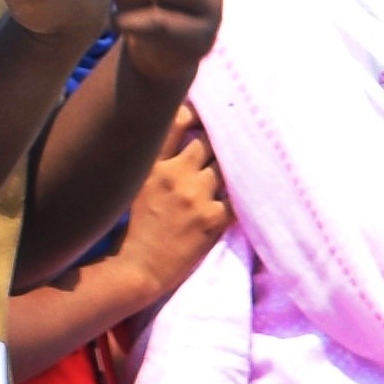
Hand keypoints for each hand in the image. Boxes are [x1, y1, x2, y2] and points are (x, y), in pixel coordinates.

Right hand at [112, 118, 233, 296]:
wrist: (138, 269)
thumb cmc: (134, 229)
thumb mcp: (135, 185)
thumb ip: (156, 161)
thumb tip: (184, 139)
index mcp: (151, 164)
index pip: (177, 121)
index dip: (196, 114)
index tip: (207, 116)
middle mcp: (175, 174)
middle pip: (209, 142)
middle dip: (218, 144)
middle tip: (230, 144)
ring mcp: (196, 195)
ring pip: (226, 167)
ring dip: (230, 170)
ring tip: (239, 171)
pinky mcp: (214, 217)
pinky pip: (238, 195)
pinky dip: (242, 195)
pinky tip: (249, 194)